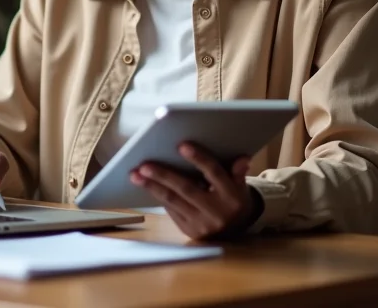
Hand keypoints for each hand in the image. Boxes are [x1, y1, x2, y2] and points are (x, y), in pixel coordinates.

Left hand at [130, 143, 255, 239]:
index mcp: (232, 197)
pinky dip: (158, 196)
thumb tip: (242, 159)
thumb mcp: (240, 186)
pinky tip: (145, 185)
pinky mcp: (190, 232)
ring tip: (135, 175)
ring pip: (174, 201)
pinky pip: (171, 211)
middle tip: (144, 165)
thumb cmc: (234, 199)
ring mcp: (202, 225)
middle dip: (164, 175)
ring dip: (152, 187)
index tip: (181, 145)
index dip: (198, 159)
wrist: (236, 232)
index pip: (214, 173)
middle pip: (187, 189)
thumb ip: (237, 171)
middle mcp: (217, 213)